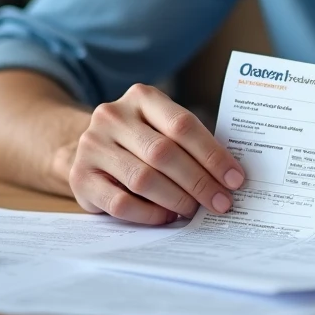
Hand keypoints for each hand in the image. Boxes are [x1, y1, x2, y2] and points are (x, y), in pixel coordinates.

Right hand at [68, 83, 245, 224]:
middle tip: (221, 202)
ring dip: (176, 199)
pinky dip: (150, 214)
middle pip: (164, 153)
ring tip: (194, 210)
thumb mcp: (159, 126)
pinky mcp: (80, 178)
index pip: (183, 125)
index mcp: (141, 97)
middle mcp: (113, 116)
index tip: (235, 179)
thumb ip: (188, 142)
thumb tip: (230, 176)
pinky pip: (121, 202)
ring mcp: (92, 146)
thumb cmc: (138, 140)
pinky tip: (167, 217)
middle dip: (199, 181)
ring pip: (143, 178)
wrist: (85, 148)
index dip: (213, 155)